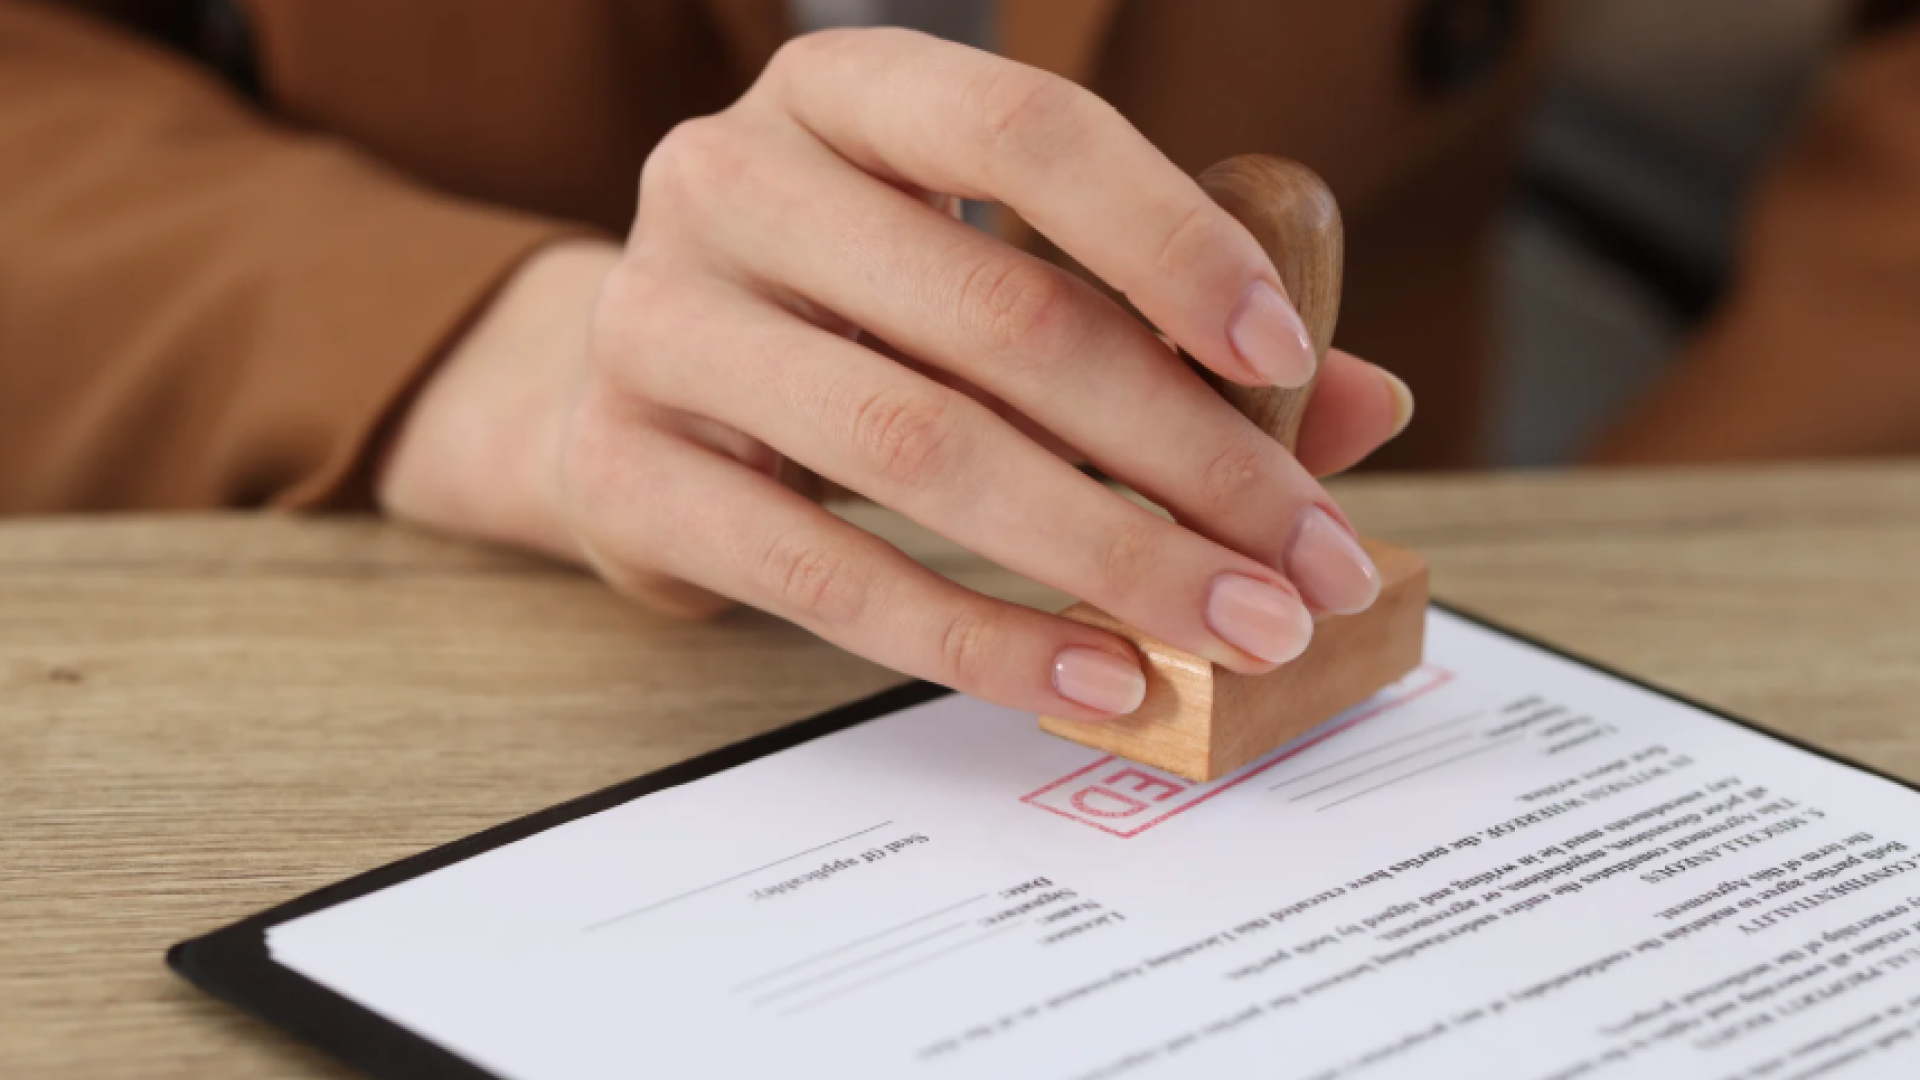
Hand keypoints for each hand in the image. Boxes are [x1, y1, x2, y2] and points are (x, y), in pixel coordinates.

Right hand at [378, 30, 1413, 721]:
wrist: (631, 389)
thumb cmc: (847, 318)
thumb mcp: (986, 272)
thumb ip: (1161, 321)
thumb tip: (1362, 407)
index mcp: (842, 94)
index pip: (1021, 130)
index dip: (1168, 239)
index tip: (1286, 359)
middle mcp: (732, 181)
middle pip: (997, 318)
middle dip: (1184, 453)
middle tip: (1304, 558)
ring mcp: (660, 323)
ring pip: (920, 449)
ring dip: (1109, 555)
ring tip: (1232, 626)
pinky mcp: (623, 472)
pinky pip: (827, 575)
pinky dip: (982, 638)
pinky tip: (1097, 678)